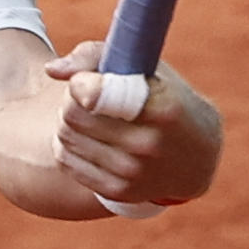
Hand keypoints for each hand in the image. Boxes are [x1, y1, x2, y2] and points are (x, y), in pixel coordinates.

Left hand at [46, 39, 223, 208]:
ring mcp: (134, 173)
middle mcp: (149, 145)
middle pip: (72, 113)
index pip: (98, 96)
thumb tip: (52, 70)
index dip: (81, 84)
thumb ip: (93, 57)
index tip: (83, 81)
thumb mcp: (142, 67)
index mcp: (161, 109)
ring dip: (68, 120)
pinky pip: (65, 159)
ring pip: (65, 135)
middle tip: (89, 96)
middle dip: (73, 98)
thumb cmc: (161, 96)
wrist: (196, 158)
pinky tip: (89, 138)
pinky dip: (68, 144)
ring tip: (91, 116)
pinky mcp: (118, 191)